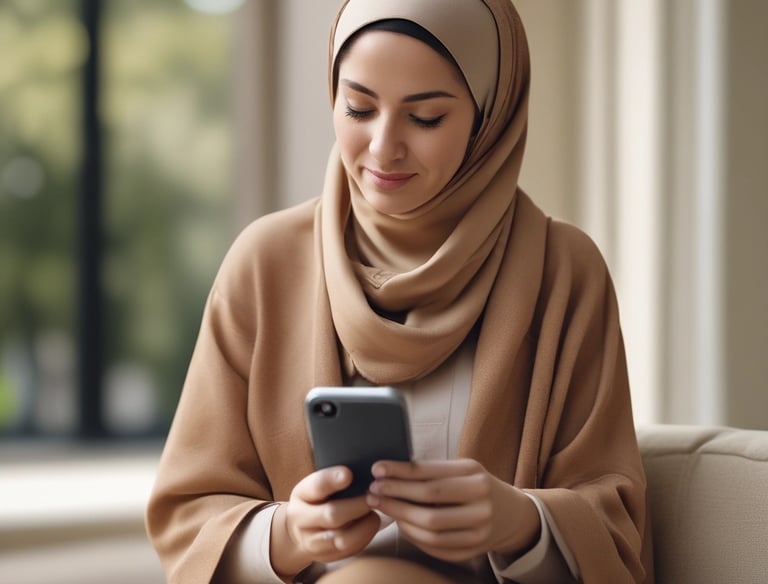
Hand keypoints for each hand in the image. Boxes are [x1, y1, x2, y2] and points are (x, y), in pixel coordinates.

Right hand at [270, 466, 379, 577]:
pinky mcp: (326, 557)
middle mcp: (302, 521)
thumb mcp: (315, 485)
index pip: (316, 486)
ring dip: (363, 525)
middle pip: (332, 515)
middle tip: (374, 496)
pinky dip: (365, 535)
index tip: (348, 474)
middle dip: (357, 506)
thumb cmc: (315, 500)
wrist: (299, 530)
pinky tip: (370, 523)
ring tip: (374, 511)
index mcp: (301, 495)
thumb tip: (360, 471)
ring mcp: (313, 542)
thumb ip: (332, 479)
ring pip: (342, 539)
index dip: (332, 479)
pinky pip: (350, 550)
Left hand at [365, 459, 539, 562]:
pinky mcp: (474, 550)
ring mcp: (479, 530)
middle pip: (429, 502)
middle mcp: (481, 502)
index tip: (376, 469)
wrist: (511, 514)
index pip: (429, 474)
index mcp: (475, 475)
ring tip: (382, 507)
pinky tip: (402, 525)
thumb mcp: (462, 469)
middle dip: (395, 496)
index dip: (399, 472)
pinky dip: (415, 537)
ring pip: (431, 529)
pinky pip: (437, 547)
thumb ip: (432, 470)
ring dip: (401, 518)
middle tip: (372, 491)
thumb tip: (389, 471)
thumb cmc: (477, 485)